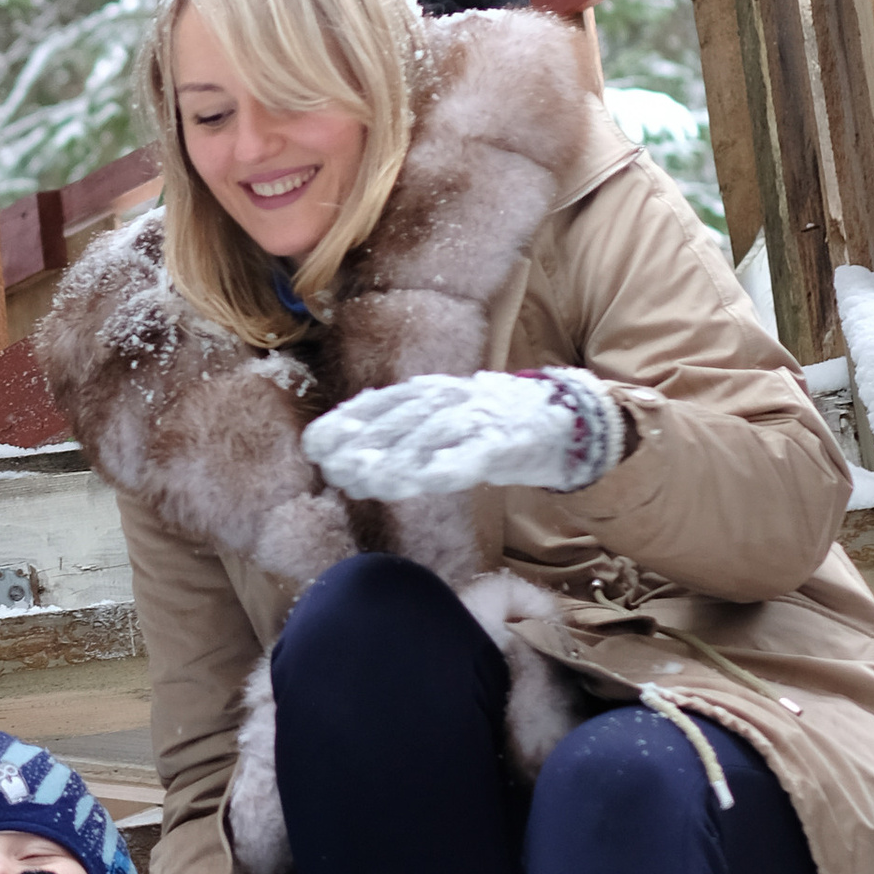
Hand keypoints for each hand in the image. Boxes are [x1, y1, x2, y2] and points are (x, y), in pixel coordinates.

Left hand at [306, 367, 624, 500]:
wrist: (558, 418)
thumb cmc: (486, 425)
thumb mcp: (438, 420)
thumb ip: (398, 432)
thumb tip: (345, 453)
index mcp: (428, 391)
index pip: (378, 404)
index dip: (345, 423)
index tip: (315, 445)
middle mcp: (448, 399)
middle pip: (399, 421)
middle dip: (363, 446)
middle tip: (336, 471)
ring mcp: (477, 419)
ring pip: (431, 437)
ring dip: (397, 459)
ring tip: (367, 481)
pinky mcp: (504, 441)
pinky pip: (473, 454)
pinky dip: (450, 466)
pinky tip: (426, 481)